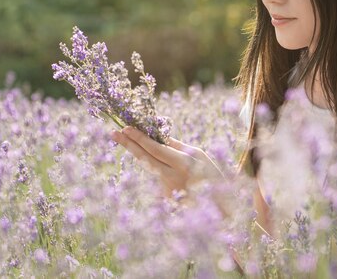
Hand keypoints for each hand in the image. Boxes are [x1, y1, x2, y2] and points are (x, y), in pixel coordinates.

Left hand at [110, 126, 224, 197]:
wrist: (221, 208)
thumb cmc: (212, 175)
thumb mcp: (198, 155)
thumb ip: (177, 146)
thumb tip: (158, 135)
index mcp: (182, 164)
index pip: (155, 149)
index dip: (139, 138)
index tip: (126, 128)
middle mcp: (171, 177)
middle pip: (145, 158)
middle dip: (128, 144)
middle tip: (114, 133)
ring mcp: (166, 189)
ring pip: (149, 167)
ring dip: (142, 154)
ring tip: (137, 144)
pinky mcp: (165, 198)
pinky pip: (157, 177)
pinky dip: (158, 169)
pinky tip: (170, 170)